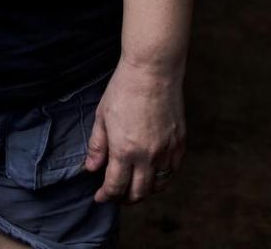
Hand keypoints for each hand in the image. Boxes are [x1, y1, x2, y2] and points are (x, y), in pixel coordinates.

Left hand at [83, 58, 186, 204]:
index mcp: (124, 150)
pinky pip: (173, 170)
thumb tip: (91, 168)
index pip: (115, 186)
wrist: (153, 70)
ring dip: (145, 191)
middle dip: (124, 199)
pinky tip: (153, 172)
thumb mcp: (102, 117)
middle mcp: (147, 156)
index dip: (106, 196)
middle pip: (138, 193)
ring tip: (134, 187)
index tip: (100, 197)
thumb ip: (97, 146)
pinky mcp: (179, 142)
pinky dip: (162, 177)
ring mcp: (166, 150)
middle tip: (116, 195)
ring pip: (158, 186)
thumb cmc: (124, 89)